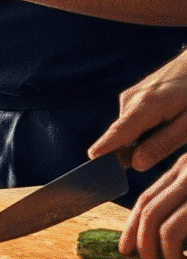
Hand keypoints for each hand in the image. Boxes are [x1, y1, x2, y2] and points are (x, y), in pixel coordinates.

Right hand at [88, 48, 186, 170]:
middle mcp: (131, 98)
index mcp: (146, 105)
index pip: (120, 131)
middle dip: (127, 152)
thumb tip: (135, 164)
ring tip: (166, 133)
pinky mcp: (133, 94)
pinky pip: (131, 119)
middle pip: (121, 133)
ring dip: (138, 139)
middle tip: (145, 160)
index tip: (92, 157)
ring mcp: (131, 95)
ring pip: (127, 127)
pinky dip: (140, 129)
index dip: (105, 146)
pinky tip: (162, 125)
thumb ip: (162, 145)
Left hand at [119, 152, 186, 258]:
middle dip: (139, 240)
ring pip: (154, 219)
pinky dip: (172, 254)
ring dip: (152, 249)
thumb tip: (160, 234)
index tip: (126, 248)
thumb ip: (182, 201)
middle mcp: (186, 171)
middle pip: (147, 207)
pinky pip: (171, 230)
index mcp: (184, 169)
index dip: (133, 225)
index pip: (147, 198)